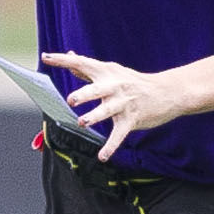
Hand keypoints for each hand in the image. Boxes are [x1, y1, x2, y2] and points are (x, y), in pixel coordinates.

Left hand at [43, 50, 179, 163]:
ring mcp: (123, 103)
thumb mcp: (112, 71)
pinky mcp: (131, 120)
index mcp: (106, 71)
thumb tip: (70, 56)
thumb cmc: (133, 81)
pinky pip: (119, 135)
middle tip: (71, 99)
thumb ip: (88, 67)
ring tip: (82, 123)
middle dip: (84, 94)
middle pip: (97, 89)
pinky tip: (102, 157)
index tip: (46, 57)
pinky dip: (111, 147)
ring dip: (94, 116)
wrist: (168, 92)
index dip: (63, 61)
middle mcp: (114, 86)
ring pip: (107, 111)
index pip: (82, 63)